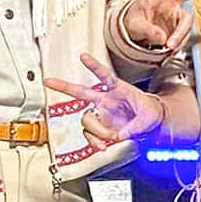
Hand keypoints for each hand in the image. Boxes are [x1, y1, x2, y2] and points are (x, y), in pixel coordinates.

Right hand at [45, 53, 166, 144]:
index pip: (104, 76)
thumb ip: (136, 125)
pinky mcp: (101, 127)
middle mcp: (105, 100)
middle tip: (49, 81)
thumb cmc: (151, 112)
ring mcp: (101, 113)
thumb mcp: (149, 117)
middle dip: (64, 86)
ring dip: (98, 133)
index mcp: (118, 90)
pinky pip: (90, 135)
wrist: (152, 124)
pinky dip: (95, 142)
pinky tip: (103, 145)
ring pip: (86, 121)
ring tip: (112, 138)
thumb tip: (122, 133)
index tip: (83, 57)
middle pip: (80, 92)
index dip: (94, 66)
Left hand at [120, 0, 200, 56]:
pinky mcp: (178, 28)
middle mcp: (170, 3)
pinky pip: (183, 36)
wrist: (134, 36)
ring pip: (186, 22)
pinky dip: (178, 43)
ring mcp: (176, 16)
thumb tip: (162, 37)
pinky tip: (171, 47)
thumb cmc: (131, 24)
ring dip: (180, 35)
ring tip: (169, 46)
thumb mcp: (134, 26)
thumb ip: (147, 30)